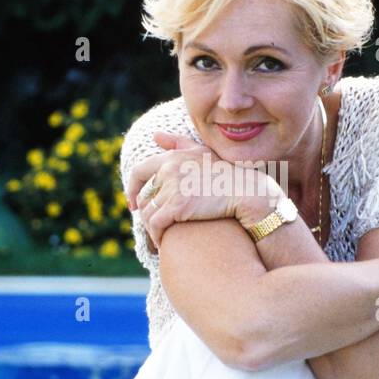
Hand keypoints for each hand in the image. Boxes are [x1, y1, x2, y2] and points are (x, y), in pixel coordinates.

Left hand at [129, 130, 265, 250]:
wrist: (246, 192)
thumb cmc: (226, 174)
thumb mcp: (201, 152)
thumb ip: (177, 143)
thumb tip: (155, 135)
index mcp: (171, 158)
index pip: (138, 172)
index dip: (131, 189)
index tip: (133, 203)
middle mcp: (169, 170)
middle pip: (144, 196)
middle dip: (145, 212)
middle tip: (152, 225)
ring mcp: (173, 188)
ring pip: (148, 213)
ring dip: (151, 228)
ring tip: (158, 237)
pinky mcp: (178, 206)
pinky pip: (156, 225)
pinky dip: (156, 236)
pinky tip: (162, 243)